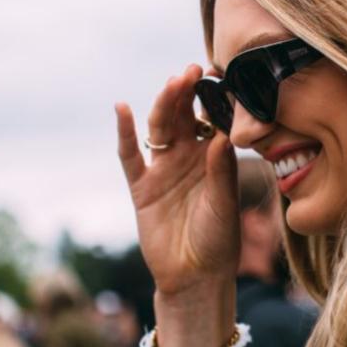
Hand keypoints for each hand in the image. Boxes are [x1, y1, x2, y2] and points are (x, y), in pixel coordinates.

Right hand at [116, 64, 239, 294]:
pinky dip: (124, 133)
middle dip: (188, 92)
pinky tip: (122, 108)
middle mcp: (189, 157)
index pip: (214, 120)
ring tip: (172, 83)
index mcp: (215, 158)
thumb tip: (223, 135)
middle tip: (194, 69)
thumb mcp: (224, 204)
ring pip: (161, 128)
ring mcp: (163, 169)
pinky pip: (130, 155)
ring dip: (164, 105)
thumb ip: (221, 171)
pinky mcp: (141, 186)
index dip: (216, 98)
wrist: (194, 277)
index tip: (223, 74)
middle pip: (185, 116)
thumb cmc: (218, 240)